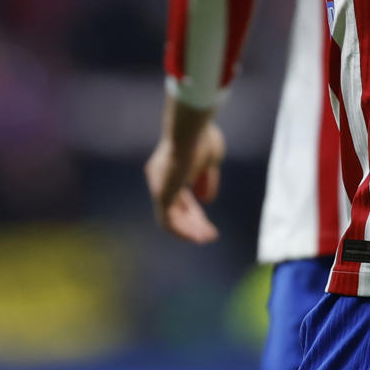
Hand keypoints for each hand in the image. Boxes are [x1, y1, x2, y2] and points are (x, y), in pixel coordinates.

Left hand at [143, 100, 226, 243]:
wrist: (191, 130)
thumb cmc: (202, 138)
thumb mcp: (211, 159)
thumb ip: (206, 180)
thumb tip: (206, 200)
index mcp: (170, 168)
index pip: (180, 197)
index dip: (195, 212)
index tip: (209, 222)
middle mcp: (160, 178)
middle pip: (176, 208)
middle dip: (194, 223)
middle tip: (210, 235)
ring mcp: (158, 186)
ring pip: (172, 217)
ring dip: (190, 230)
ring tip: (207, 238)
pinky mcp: (160, 194)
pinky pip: (168, 221)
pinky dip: (183, 231)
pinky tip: (197, 237)